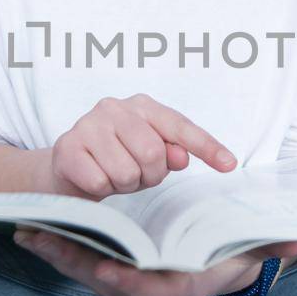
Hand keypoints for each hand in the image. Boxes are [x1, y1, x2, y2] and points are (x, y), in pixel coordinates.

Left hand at [12, 231, 296, 295]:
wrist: (218, 265)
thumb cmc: (232, 253)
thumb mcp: (253, 247)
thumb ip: (273, 243)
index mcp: (182, 290)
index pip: (155, 295)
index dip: (131, 284)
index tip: (108, 270)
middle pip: (109, 285)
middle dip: (76, 265)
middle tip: (47, 240)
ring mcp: (128, 290)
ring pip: (88, 276)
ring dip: (57, 254)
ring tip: (30, 231)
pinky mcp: (110, 278)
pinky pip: (80, 267)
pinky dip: (56, 250)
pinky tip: (31, 231)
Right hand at [50, 93, 237, 200]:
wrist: (67, 168)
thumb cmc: (116, 160)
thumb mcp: (149, 157)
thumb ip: (170, 153)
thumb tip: (180, 157)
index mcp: (141, 105)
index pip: (179, 126)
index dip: (206, 146)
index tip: (229, 164)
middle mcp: (114, 107)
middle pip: (153, 153)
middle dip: (150, 176)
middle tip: (136, 176)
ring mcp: (88, 125)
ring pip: (126, 171)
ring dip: (124, 185)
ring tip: (113, 176)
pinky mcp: (67, 148)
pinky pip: (100, 182)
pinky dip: (102, 190)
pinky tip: (94, 179)